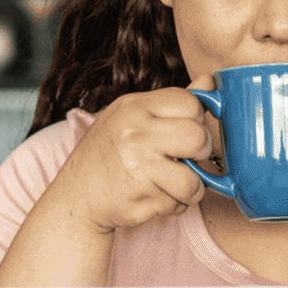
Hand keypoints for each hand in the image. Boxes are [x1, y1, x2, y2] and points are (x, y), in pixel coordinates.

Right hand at [62, 73, 216, 233]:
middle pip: (198, 137)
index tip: (184, 134)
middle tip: (184, 160)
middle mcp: (135, 133)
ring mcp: (138, 166)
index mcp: (134, 107)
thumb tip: (210, 82)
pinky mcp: (142, 197)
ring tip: (170, 183)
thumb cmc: (110, 154)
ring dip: (189, 188)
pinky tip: (153, 196)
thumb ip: (173, 104)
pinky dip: (173, 204)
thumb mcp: (133, 118)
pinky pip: (179, 203)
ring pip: (194, 180)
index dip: (195, 121)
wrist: (77, 195)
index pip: (190, 103)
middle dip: (199, 153)